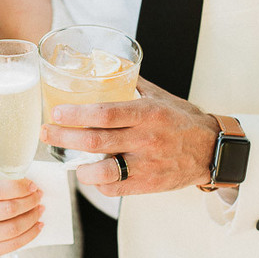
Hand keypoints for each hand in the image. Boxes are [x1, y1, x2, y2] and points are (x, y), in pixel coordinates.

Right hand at [0, 178, 43, 257]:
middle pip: (9, 209)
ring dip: (32, 217)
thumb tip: (19, 188)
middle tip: (38, 195)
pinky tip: (36, 227)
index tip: (31, 184)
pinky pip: (12, 245)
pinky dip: (29, 235)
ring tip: (39, 210)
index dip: (19, 187)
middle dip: (30, 201)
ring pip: (14, 228)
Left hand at [40, 77, 218, 196]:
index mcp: (147, 113)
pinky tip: (94, 175)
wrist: (212, 149)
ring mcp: (146, 165)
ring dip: (79, 168)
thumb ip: (131, 85)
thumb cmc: (182, 120)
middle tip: (46, 133)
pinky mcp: (148, 186)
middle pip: (95, 141)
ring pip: (102, 172)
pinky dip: (98, 184)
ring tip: (70, 161)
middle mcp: (145, 139)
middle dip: (64, 137)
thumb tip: (103, 68)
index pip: (105, 113)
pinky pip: (114, 190)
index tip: (56, 112)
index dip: (76, 114)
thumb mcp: (160, 96)